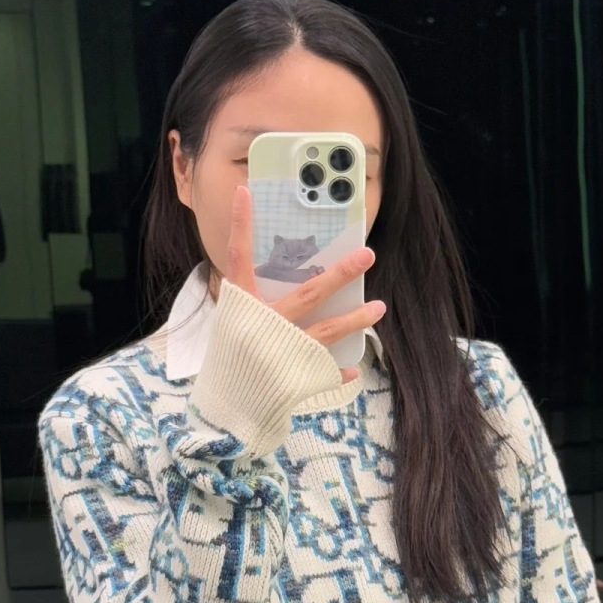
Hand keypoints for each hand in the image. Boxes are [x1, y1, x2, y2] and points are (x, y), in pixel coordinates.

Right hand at [224, 185, 383, 384]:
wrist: (223, 409)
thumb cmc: (227, 361)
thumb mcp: (233, 324)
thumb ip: (253, 302)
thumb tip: (282, 279)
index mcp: (242, 306)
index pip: (239, 257)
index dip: (241, 225)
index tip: (245, 194)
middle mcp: (264, 325)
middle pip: (307, 293)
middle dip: (339, 273)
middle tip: (366, 254)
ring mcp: (283, 351)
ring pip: (326, 330)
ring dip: (355, 318)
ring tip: (379, 307)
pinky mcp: (295, 378)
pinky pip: (323, 372)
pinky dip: (338, 371)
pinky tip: (353, 367)